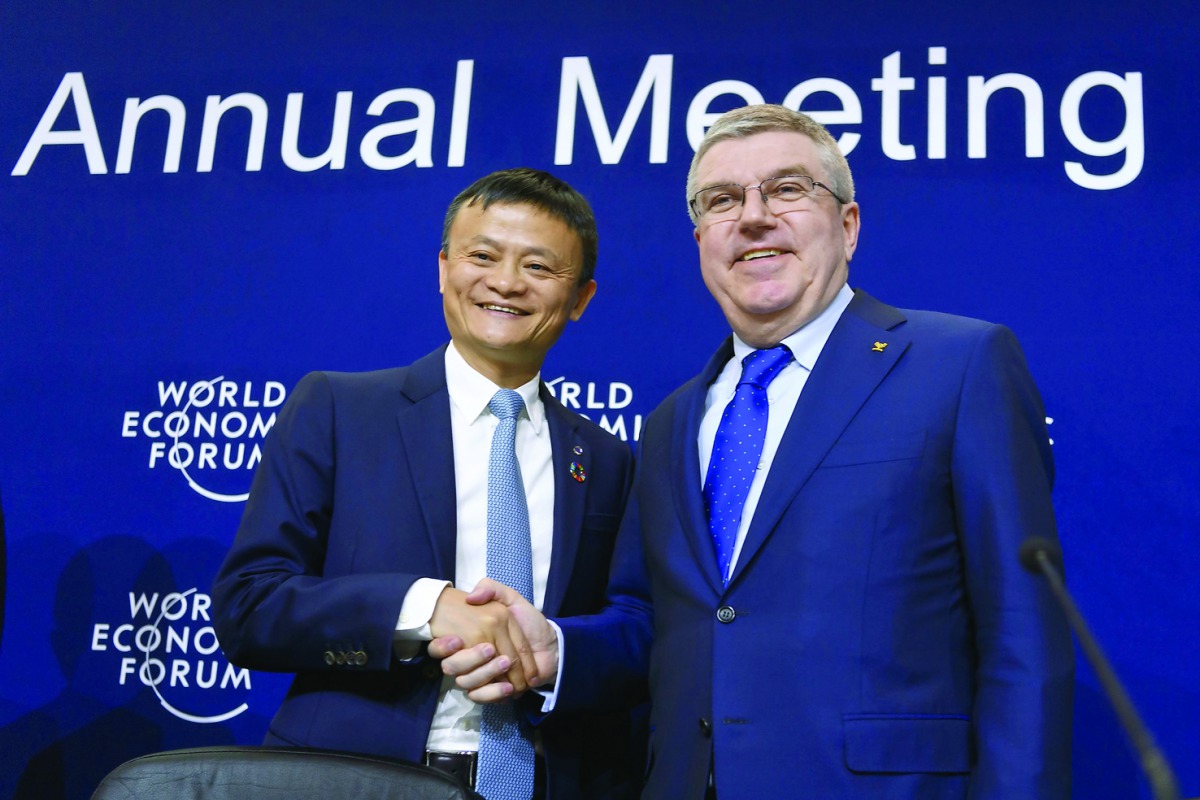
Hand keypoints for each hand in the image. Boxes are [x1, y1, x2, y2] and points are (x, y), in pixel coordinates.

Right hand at [434, 578, 559, 702]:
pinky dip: (493, 693)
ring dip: (485, 674)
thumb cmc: (528, 621)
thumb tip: (471, 597)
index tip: (455, 641)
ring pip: (467, 683)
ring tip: (506, 664)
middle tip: (490, 650)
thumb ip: (491, 589)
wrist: (550, 644)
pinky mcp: (491, 691)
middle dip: (469, 660)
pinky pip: (481, 698)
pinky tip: (508, 687)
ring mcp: (479, 676)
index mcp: (469, 637)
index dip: (443, 647)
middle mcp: (469, 658)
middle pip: (453, 668)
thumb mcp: (510, 599)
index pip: (446, 647)